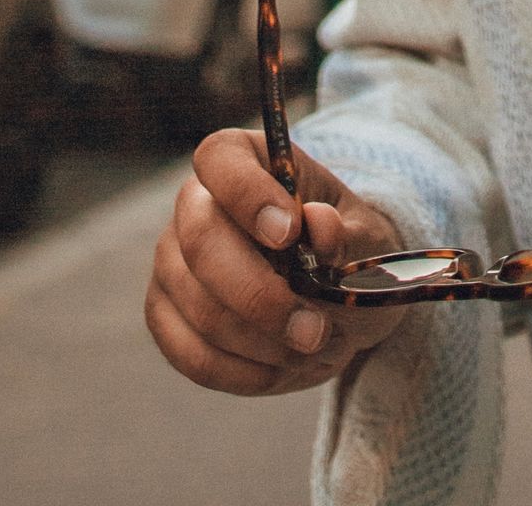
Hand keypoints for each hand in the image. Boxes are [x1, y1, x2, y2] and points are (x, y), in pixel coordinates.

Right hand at [145, 126, 410, 396]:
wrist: (335, 295)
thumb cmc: (347, 251)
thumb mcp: (365, 234)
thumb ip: (345, 231)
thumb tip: (317, 224)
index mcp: (243, 158)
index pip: (221, 160)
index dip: (247, 195)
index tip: (289, 234)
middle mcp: (195, 204)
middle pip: (200, 241)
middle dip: (259, 295)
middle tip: (315, 329)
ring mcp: (172, 261)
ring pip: (199, 308)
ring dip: (262, 342)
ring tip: (312, 347)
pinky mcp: (166, 316)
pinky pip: (194, 356)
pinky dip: (245, 372)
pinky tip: (283, 367)